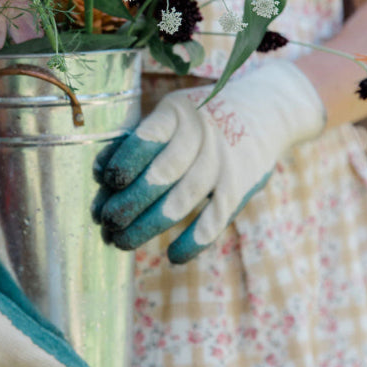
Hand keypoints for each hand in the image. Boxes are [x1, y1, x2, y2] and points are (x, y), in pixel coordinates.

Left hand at [98, 61, 324, 263]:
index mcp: (177, 112)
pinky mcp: (240, 186)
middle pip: (161, 175)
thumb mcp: (173, 113)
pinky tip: (172, 256)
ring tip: (121, 242)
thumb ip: (142, 140)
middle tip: (105, 222)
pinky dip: (193, 243)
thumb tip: (101, 178)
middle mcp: (201, 134)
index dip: (125, 161)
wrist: (265, 110)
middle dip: (128, 203)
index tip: (105, 181)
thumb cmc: (199, 118)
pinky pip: (214, 221)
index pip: (147, 137)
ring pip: (181, 202)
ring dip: (147, 226)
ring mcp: (222, 162)